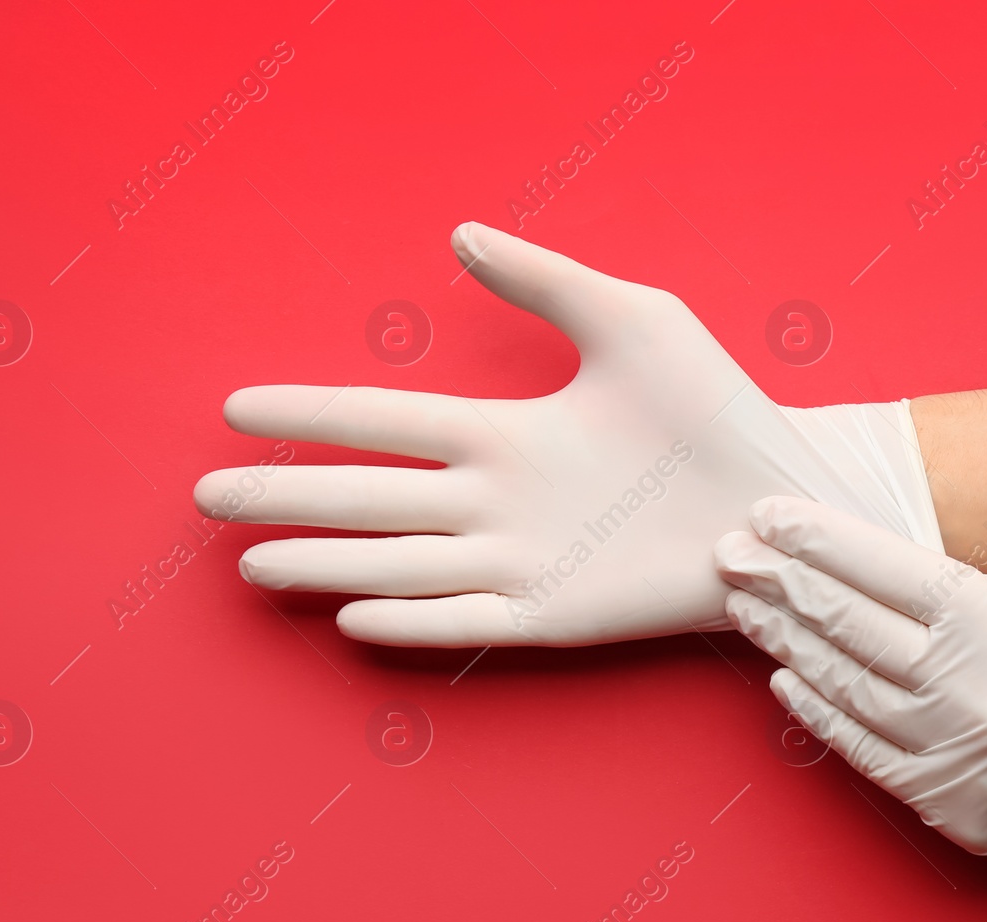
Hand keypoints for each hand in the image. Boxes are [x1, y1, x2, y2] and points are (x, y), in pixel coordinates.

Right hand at [194, 223, 938, 646]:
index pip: (383, 423)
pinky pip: (467, 623)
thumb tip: (459, 233)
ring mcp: (521, 563)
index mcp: (505, 434)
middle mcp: (496, 501)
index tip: (237, 406)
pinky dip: (412, 620)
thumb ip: (545, 280)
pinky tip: (352, 616)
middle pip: (368, 498)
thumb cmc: (715, 410)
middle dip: (286, 497)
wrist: (779, 497)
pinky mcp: (556, 617)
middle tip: (206, 497)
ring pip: (399, 564)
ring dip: (326, 564)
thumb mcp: (631, 321)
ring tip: (252, 564)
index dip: (310, 415)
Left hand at [714, 496, 986, 921]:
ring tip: (747, 605)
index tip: (770, 516)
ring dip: (787, 640)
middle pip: (853, 624)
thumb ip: (948, 599)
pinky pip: (863, 750)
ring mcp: (960, 753)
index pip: (887, 570)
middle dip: (783, 583)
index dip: (820, 541)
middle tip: (730, 554)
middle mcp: (978, 688)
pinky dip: (817, 711)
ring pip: (846, 685)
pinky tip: (784, 676)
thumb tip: (848, 569)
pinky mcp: (949, 805)